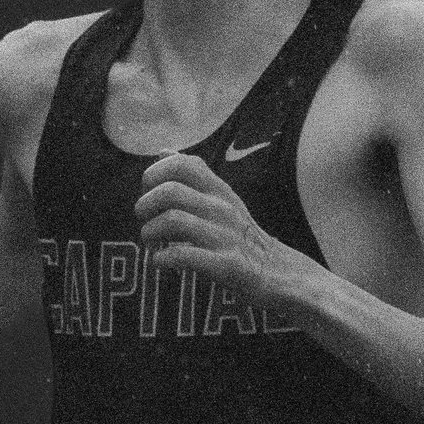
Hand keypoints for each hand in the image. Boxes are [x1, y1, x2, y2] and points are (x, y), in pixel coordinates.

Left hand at [133, 152, 299, 305]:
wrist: (278, 272)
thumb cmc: (241, 234)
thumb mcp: (222, 198)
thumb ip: (194, 176)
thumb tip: (164, 151)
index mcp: (220, 190)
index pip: (182, 164)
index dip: (155, 173)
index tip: (148, 191)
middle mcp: (222, 208)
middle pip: (170, 191)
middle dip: (145, 205)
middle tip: (145, 220)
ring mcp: (224, 236)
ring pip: (173, 221)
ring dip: (150, 232)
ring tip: (152, 243)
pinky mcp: (226, 264)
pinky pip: (183, 255)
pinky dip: (162, 259)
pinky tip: (160, 262)